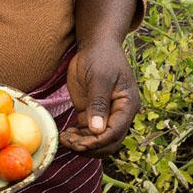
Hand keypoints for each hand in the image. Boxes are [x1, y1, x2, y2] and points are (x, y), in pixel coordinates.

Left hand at [59, 41, 139, 157]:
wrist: (96, 45)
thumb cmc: (100, 57)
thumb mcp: (99, 77)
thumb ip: (98, 103)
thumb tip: (97, 130)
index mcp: (127, 105)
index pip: (115, 132)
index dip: (98, 141)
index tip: (80, 143)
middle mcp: (120, 114)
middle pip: (109, 142)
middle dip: (90, 147)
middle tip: (69, 143)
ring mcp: (106, 115)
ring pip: (98, 141)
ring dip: (82, 145)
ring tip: (65, 139)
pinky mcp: (93, 113)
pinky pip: (88, 133)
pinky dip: (78, 138)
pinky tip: (66, 135)